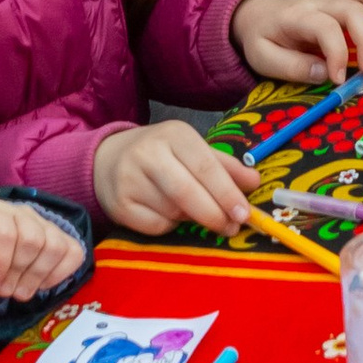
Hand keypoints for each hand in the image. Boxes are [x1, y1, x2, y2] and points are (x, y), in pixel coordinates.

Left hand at [0, 197, 86, 301]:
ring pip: (55, 246)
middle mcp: (24, 213)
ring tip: (20, 291)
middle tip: (5, 291)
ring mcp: (48, 225)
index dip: (0, 264)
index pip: (5, 234)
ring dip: (37, 276)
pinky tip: (40, 283)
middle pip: (33, 240)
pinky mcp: (65, 239)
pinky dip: (59, 275)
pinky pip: (74, 254)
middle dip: (18, 273)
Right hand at [92, 118, 252, 237]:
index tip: (244, 214)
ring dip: (190, 218)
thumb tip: (255, 183)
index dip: (227, 193)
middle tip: (232, 227)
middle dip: (215, 214)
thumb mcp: (193, 151)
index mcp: (174, 134)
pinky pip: (156, 227)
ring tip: (191, 209)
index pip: (206, 167)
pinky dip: (169, 226)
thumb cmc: (161, 155)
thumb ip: (225, 166)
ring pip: (173, 212)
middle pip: (188, 192)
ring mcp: (129, 179)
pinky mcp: (119, 205)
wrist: (107, 160)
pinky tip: (166, 213)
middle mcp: (148, 153)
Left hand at [229, 0, 362, 87]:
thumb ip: (291, 67)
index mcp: (297, 18)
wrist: (257, 12)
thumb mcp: (263, 58)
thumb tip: (323, 73)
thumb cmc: (263, 37)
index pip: (324, 28)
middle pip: (350, 9)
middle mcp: (318, 3)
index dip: (336, 54)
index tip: (339, 79)